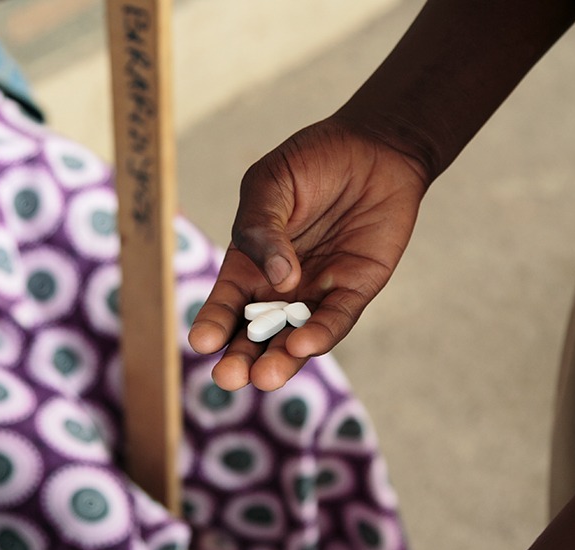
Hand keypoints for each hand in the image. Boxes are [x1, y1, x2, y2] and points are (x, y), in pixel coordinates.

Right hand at [187, 116, 429, 390]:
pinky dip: (321, 334)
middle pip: (256, 333)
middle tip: (229, 379)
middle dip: (240, 358)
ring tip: (265, 378)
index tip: (201, 343)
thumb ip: (261, 228)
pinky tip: (304, 346)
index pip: (226, 302)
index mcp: (249, 262)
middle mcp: (280, 286)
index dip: (213, 323)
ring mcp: (317, 291)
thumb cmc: (312, 161)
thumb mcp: (269, 184)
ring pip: (294, 337)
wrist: (373, 146)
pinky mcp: (354, 290)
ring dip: (280, 359)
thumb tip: (277, 280)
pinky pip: (337, 319)